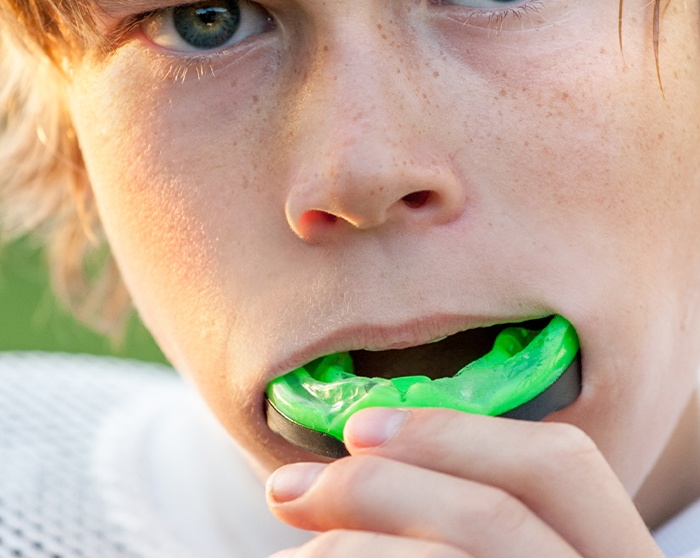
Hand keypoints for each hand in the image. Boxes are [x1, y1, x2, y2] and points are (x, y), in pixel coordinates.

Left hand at [266, 407, 663, 556]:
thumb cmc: (474, 555)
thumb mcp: (503, 542)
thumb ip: (464, 515)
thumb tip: (368, 451)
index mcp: (615, 556)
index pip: (561, 466)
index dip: (454, 432)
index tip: (357, 428)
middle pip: (497, 514)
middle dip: (378, 487)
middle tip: (286, 490)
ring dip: (350, 547)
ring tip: (291, 556)